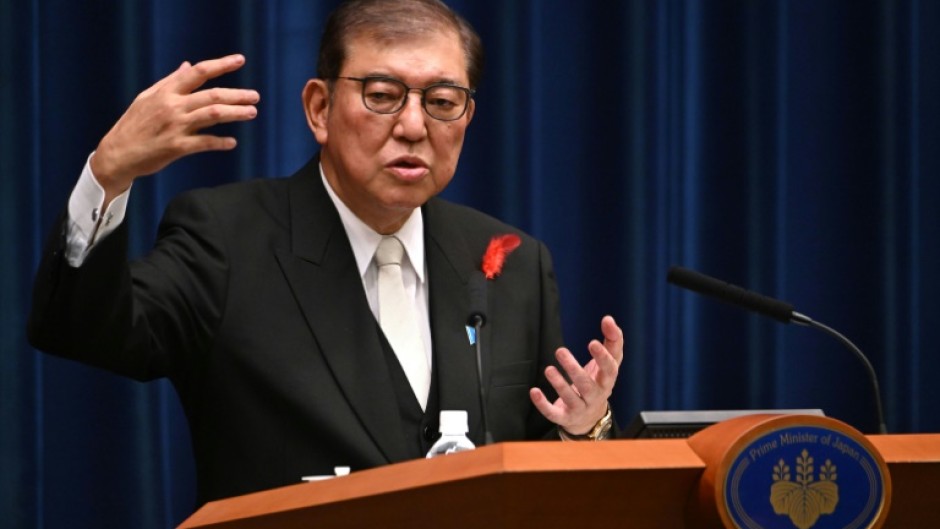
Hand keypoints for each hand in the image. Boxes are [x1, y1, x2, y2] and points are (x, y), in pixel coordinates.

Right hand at [91, 54, 259, 206]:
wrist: (117, 153)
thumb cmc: (134, 124)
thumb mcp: (148, 97)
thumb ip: (171, 82)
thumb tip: (188, 65)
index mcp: (166, 91)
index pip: (198, 72)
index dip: (221, 65)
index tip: (240, 60)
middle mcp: (172, 106)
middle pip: (212, 95)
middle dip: (237, 94)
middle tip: (255, 96)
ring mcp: (175, 126)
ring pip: (213, 115)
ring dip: (236, 113)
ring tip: (252, 112)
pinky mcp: (177, 147)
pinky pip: (205, 142)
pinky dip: (221, 142)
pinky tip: (232, 142)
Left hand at [530, 315, 622, 434]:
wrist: (590, 417)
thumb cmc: (598, 382)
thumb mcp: (607, 363)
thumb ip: (611, 341)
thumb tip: (608, 318)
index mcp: (607, 381)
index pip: (609, 370)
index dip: (602, 357)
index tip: (592, 343)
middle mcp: (596, 396)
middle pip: (587, 385)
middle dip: (574, 369)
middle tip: (560, 351)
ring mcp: (580, 408)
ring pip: (571, 398)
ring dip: (559, 384)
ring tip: (548, 369)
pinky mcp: (565, 418)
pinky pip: (554, 414)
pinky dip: (543, 404)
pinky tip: (534, 391)